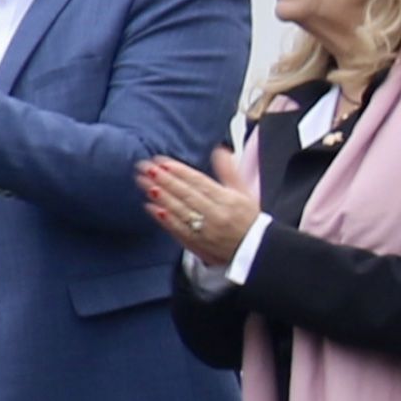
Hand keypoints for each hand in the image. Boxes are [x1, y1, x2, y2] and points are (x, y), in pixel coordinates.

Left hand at [138, 146, 260, 264]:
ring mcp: (206, 230)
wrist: (256, 251)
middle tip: (146, 168)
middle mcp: (216, 214)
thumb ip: (230, 171)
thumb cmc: (248, 219)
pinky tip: (150, 207)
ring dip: (160, 196)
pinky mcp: (197, 243)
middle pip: (186, 194)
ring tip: (144, 183)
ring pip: (180, 210)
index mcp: (228, 200)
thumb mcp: (244, 193)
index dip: (179, 171)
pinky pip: (178, 229)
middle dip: (164, 179)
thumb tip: (221, 150)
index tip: (162, 161)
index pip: (199, 182)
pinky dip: (164, 218)